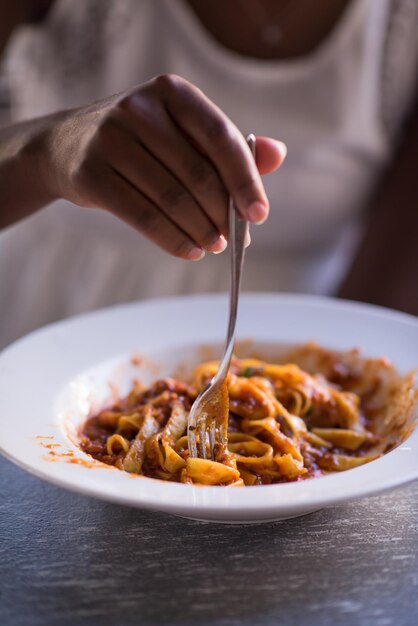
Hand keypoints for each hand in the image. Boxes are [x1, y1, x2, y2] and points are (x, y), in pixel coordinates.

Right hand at [43, 74, 285, 258]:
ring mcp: (110, 139)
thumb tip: (277, 156)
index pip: (220, 137)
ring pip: (171, 199)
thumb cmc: (141, 142)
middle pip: (197, 174)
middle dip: (222, 214)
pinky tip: (190, 252)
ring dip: (200, 231)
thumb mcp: (182, 132)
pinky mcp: (91, 174)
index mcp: (173, 92)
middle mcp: (140, 108)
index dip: (245, 179)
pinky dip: (172, 240)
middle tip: (235, 240)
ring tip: (214, 247)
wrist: (68, 146)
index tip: (259, 215)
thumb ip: (229, 145)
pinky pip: (143, 216)